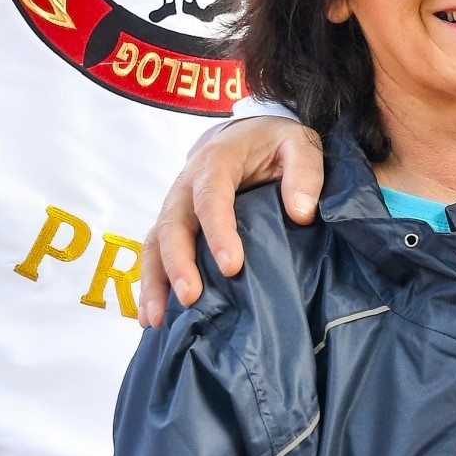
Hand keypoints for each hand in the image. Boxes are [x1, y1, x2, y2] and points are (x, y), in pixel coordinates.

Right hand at [138, 119, 324, 325]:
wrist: (248, 135)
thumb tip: (300, 213)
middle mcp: (186, 184)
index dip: (218, 231)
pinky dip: (151, 284)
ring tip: (156, 320)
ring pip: (155, 242)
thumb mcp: (299, 144)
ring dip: (154, 281)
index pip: (211, 196)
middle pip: (173, 223)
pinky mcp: (175, 224)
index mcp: (216, 161)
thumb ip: (305, 171)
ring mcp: (176, 206)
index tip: (231, 266)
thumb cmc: (274, 142)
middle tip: (191, 297)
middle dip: (178, 263)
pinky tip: (150, 318)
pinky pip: (155, 253)